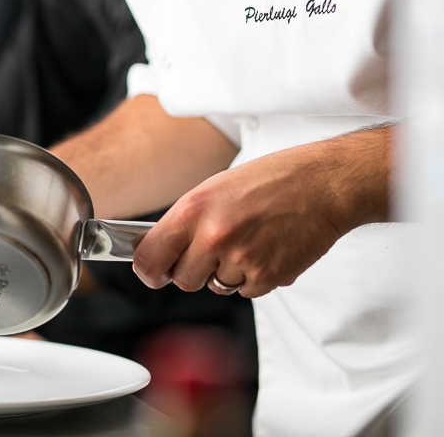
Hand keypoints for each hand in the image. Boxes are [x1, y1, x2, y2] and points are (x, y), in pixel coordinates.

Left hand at [131, 128, 389, 297]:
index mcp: (193, 211)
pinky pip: (246, 290)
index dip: (148, 271)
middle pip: (183, 280)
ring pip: (216, 286)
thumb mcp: (212, 190)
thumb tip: (163, 252)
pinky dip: (253, 277)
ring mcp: (242, 260)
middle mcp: (213, 237)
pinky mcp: (269, 277)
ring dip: (226, 272)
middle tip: (211, 250)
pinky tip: (266, 249)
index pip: (150, 258)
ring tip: (248, 240)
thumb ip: (185, 222)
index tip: (152, 273)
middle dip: (192, 271)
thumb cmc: (268, 181)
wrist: (322, 184)